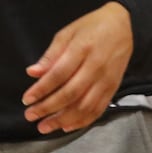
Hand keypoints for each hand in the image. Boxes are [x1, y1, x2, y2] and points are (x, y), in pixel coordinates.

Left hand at [22, 2, 133, 134]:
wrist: (124, 26)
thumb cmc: (92, 27)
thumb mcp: (68, 33)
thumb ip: (51, 55)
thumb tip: (32, 73)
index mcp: (82, 49)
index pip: (58, 74)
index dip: (41, 89)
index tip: (27, 99)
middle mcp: (95, 67)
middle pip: (70, 94)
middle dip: (48, 108)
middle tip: (30, 115)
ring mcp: (106, 80)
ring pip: (84, 106)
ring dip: (63, 120)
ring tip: (45, 127)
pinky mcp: (113, 88)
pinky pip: (98, 109)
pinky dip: (82, 121)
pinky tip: (67, 126)